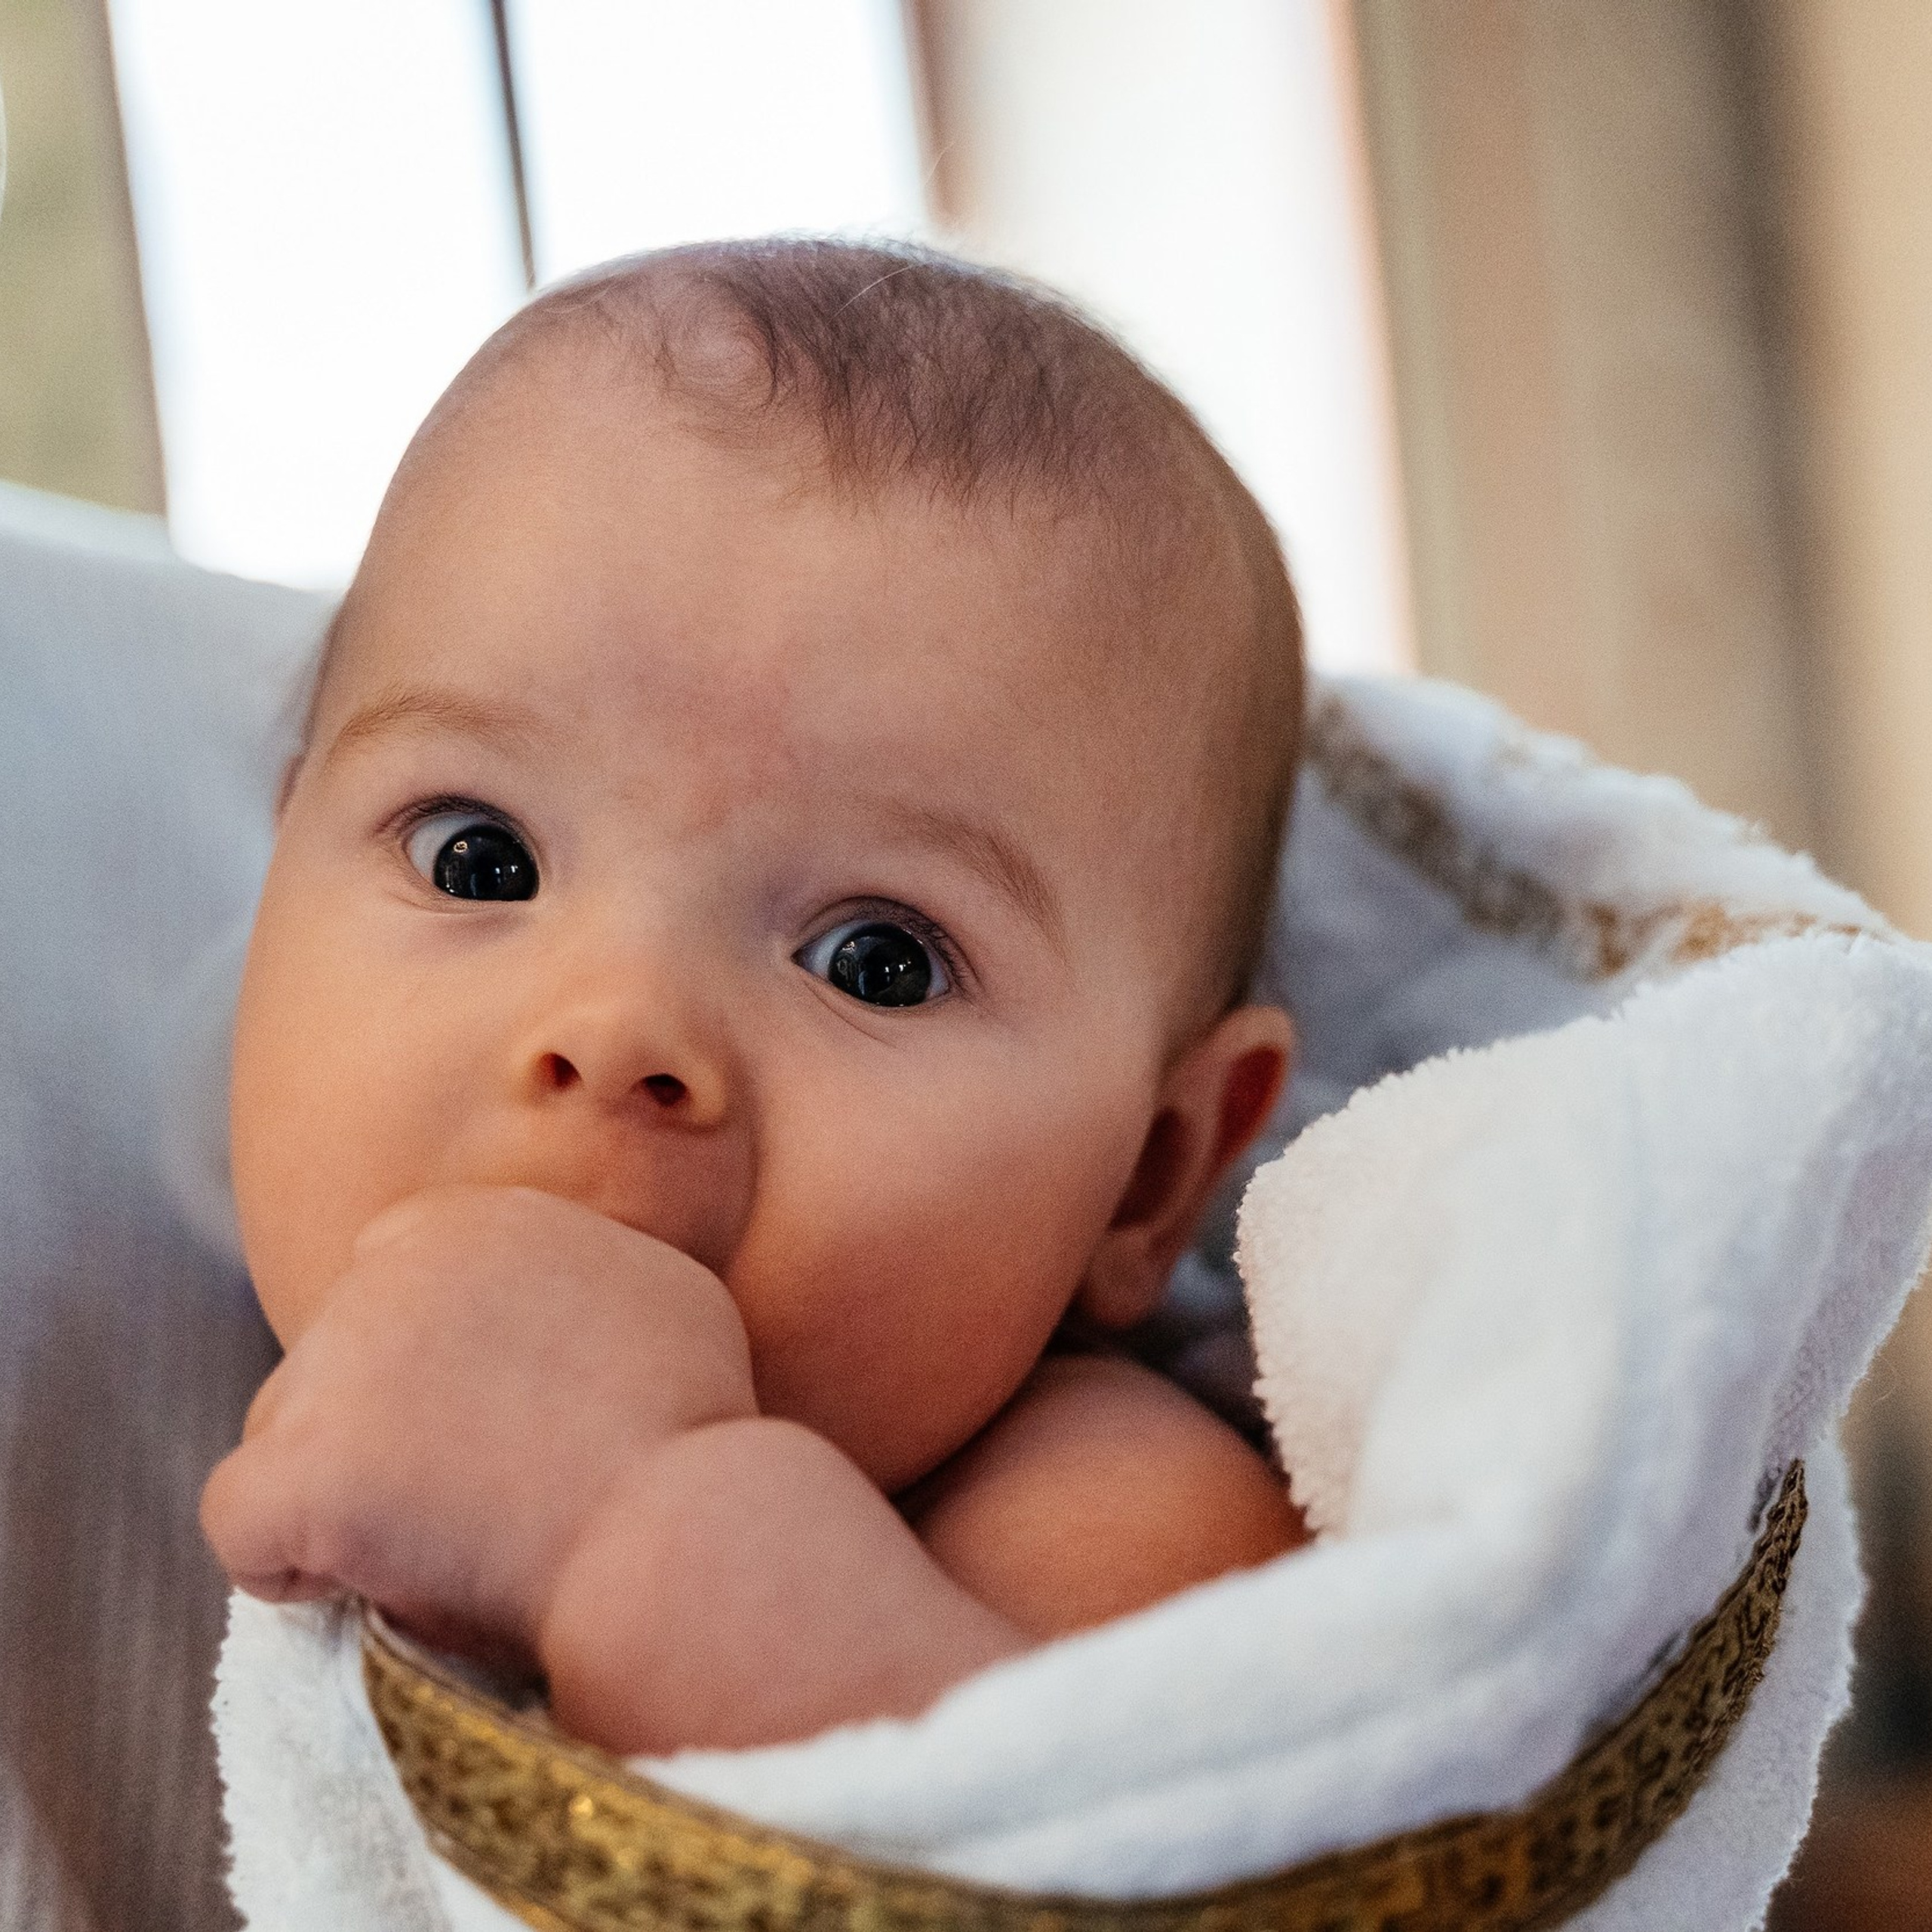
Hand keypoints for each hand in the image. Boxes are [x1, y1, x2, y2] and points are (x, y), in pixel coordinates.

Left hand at [200, 1184, 754, 1659]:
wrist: (678, 1530)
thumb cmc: (690, 1428)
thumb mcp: (657, 1293)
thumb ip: (576, 1274)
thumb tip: (551, 1299)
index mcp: (474, 1222)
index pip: (389, 1271)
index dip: (421, 1357)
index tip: (475, 1418)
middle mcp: (390, 1272)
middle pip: (332, 1355)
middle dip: (379, 1423)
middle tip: (465, 1494)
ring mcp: (338, 1367)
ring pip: (283, 1433)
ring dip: (340, 1489)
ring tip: (440, 1546)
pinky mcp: (302, 1471)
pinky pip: (239, 1524)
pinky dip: (286, 1563)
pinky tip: (359, 1585)